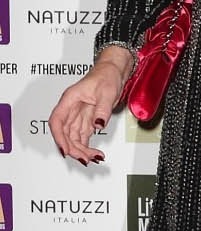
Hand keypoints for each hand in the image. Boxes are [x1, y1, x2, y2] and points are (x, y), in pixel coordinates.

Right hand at [48, 49, 132, 163]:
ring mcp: (78, 115)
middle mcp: (71, 109)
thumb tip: (98, 124)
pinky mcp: (86, 119)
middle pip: (65, 133)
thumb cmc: (107, 76)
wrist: (113, 72)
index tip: (66, 150)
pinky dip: (87, 146)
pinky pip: (83, 136)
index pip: (57, 121)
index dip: (59, 137)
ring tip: (94, 158)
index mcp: (70, 99)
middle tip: (86, 159)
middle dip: (73, 148)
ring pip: (73, 137)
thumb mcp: (107, 92)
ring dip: (81, 149)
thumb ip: (102, 109)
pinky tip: (94, 153)